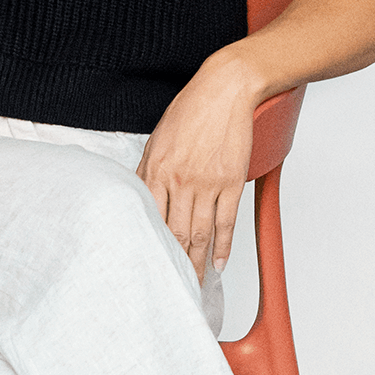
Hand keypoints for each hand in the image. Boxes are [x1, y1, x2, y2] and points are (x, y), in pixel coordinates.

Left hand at [136, 47, 257, 282]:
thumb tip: (142, 198)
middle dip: (175, 263)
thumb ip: (149, 170)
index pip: (150, 218)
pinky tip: (217, 262)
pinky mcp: (232, 181)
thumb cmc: (191, 109)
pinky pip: (226, 222)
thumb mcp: (158, 137)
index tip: (149, 263)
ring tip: (194, 282)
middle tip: (174, 285)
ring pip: (200, 233)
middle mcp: (180, 179)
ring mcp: (208, 182)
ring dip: (197, 262)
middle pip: (175, 233)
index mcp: (156, 168)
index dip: (150, 245)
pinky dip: (223, 246)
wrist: (225, 89)